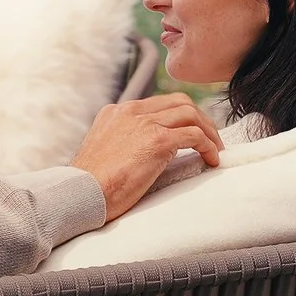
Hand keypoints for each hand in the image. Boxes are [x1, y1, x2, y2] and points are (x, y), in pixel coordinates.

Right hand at [70, 93, 222, 221]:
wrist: (80, 194)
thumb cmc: (90, 185)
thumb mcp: (104, 153)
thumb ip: (123, 143)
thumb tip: (146, 154)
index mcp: (116, 112)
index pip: (158, 104)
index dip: (180, 117)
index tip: (192, 134)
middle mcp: (130, 111)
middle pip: (179, 101)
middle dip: (200, 119)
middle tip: (211, 140)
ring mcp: (143, 123)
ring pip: (190, 113)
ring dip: (209, 131)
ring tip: (215, 151)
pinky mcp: (156, 140)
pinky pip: (194, 135)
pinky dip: (208, 146)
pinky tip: (211, 161)